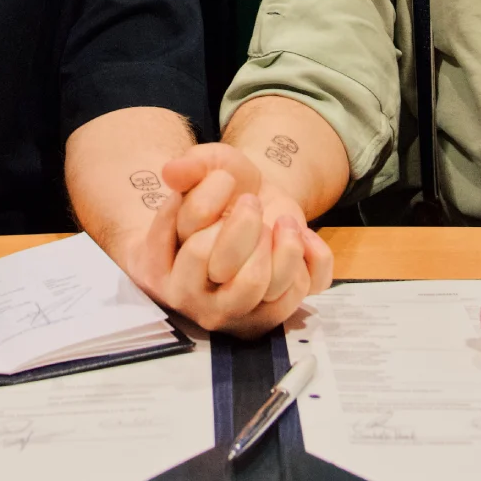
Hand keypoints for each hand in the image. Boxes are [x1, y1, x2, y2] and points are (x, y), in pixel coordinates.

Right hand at [123, 144, 332, 338]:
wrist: (254, 204)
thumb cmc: (223, 191)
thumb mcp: (207, 167)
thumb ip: (189, 167)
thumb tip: (171, 172)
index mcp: (165, 271)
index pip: (195, 249)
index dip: (213, 203)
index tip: (224, 180)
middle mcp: (197, 301)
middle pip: (231, 273)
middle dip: (248, 224)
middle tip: (251, 203)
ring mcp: (237, 313)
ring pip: (267, 284)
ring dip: (284, 242)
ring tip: (282, 221)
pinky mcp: (277, 312)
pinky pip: (303, 288)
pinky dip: (314, 256)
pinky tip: (304, 237)